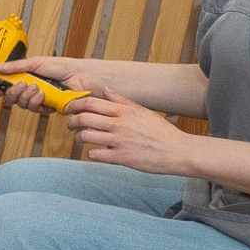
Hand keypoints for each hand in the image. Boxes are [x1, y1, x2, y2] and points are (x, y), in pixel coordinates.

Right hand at [0, 55, 96, 112]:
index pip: (5, 87)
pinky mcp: (47, 107)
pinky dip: (37, 102)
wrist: (79, 76)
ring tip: (36, 87)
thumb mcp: (35, 63)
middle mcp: (29, 90)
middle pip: (10, 98)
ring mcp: (38, 99)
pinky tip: (43, 94)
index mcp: (23, 78)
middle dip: (13, 92)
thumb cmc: (61, 67)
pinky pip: (35, 110)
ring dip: (27, 96)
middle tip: (21, 85)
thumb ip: (14, 66)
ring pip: (22, 105)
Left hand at [67, 89, 193, 173]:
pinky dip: (91, 154)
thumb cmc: (162, 132)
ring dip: (78, 138)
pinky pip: (95, 154)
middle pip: (84, 118)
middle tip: (71, 125)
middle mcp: (120, 125)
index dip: (75, 105)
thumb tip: (106, 91)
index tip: (70, 109)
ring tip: (81, 139)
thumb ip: (122, 101)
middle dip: (71, 121)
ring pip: (86, 136)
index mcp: (125, 112)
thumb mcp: (144, 112)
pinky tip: (95, 153)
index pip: (91, 103)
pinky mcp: (122, 158)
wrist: (180, 151)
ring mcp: (120, 141)